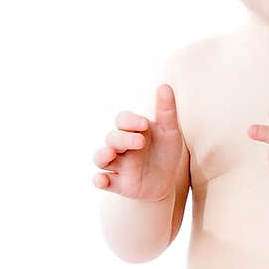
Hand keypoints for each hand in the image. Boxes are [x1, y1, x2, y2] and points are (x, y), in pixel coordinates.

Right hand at [93, 84, 183, 201]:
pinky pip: (101, 181)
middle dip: (123, 139)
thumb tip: (165, 85)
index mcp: (131, 130)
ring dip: (103, 155)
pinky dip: (99, 180)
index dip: (130, 121)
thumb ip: (167, 110)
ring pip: (100, 157)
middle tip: (140, 142)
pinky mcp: (117, 184)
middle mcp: (120, 146)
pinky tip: (102, 180)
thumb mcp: (170, 131)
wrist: (167, 181)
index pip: (122, 120)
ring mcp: (117, 165)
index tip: (145, 124)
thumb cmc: (165, 152)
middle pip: (111, 138)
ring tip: (111, 154)